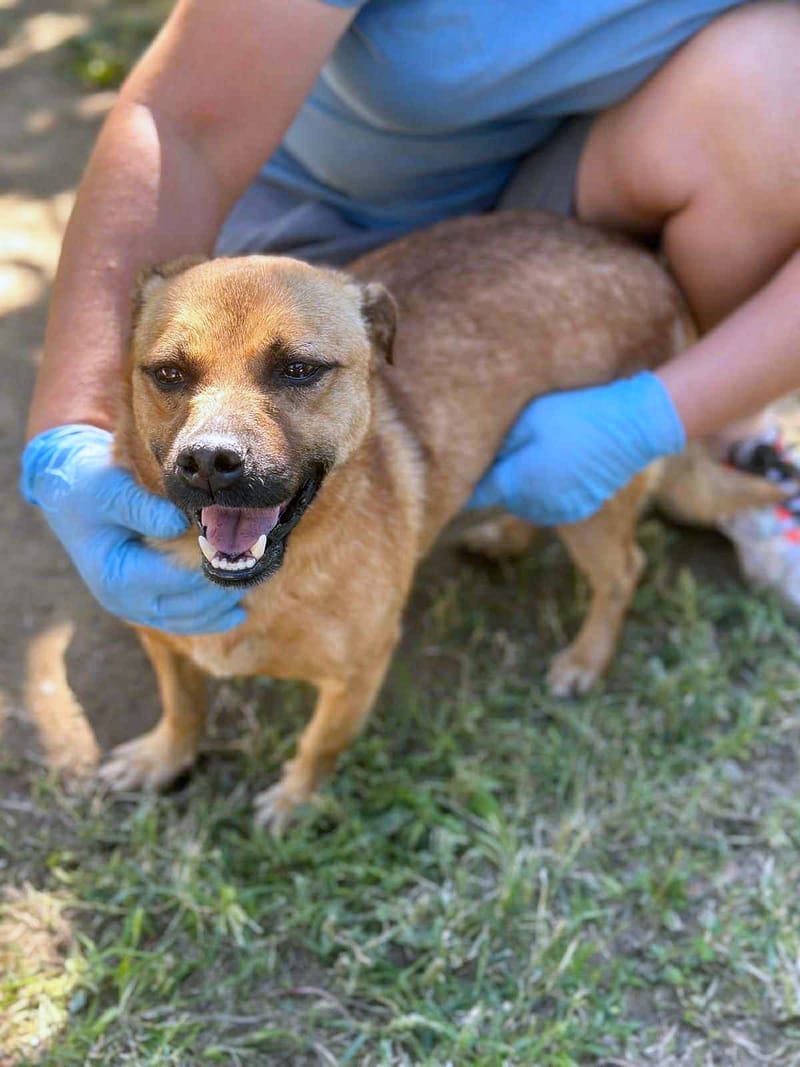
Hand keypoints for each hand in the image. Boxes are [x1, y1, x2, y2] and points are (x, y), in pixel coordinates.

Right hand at [20, 425, 245, 633]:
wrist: (67, 493)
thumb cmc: (89, 486)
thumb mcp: (111, 489)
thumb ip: (144, 507)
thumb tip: (182, 523)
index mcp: (117, 576)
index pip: (179, 579)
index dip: (213, 564)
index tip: (243, 546)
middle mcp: (124, 602)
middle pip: (191, 605)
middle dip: (226, 586)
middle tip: (260, 563)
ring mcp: (134, 608)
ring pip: (190, 619)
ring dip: (223, 604)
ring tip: (254, 582)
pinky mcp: (144, 604)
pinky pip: (182, 619)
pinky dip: (211, 617)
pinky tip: (239, 610)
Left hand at [467, 371, 684, 524]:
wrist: (633, 426)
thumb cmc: (577, 413)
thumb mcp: (530, 419)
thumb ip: (500, 445)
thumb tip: (473, 460)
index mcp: (519, 482)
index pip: (477, 493)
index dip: (463, 485)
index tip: (449, 481)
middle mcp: (536, 505)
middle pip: (502, 495)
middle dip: (500, 476)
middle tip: (510, 446)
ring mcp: (558, 511)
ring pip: (525, 501)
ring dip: (523, 484)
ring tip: (541, 451)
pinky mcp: (576, 510)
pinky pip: (548, 503)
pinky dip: (546, 489)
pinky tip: (560, 463)